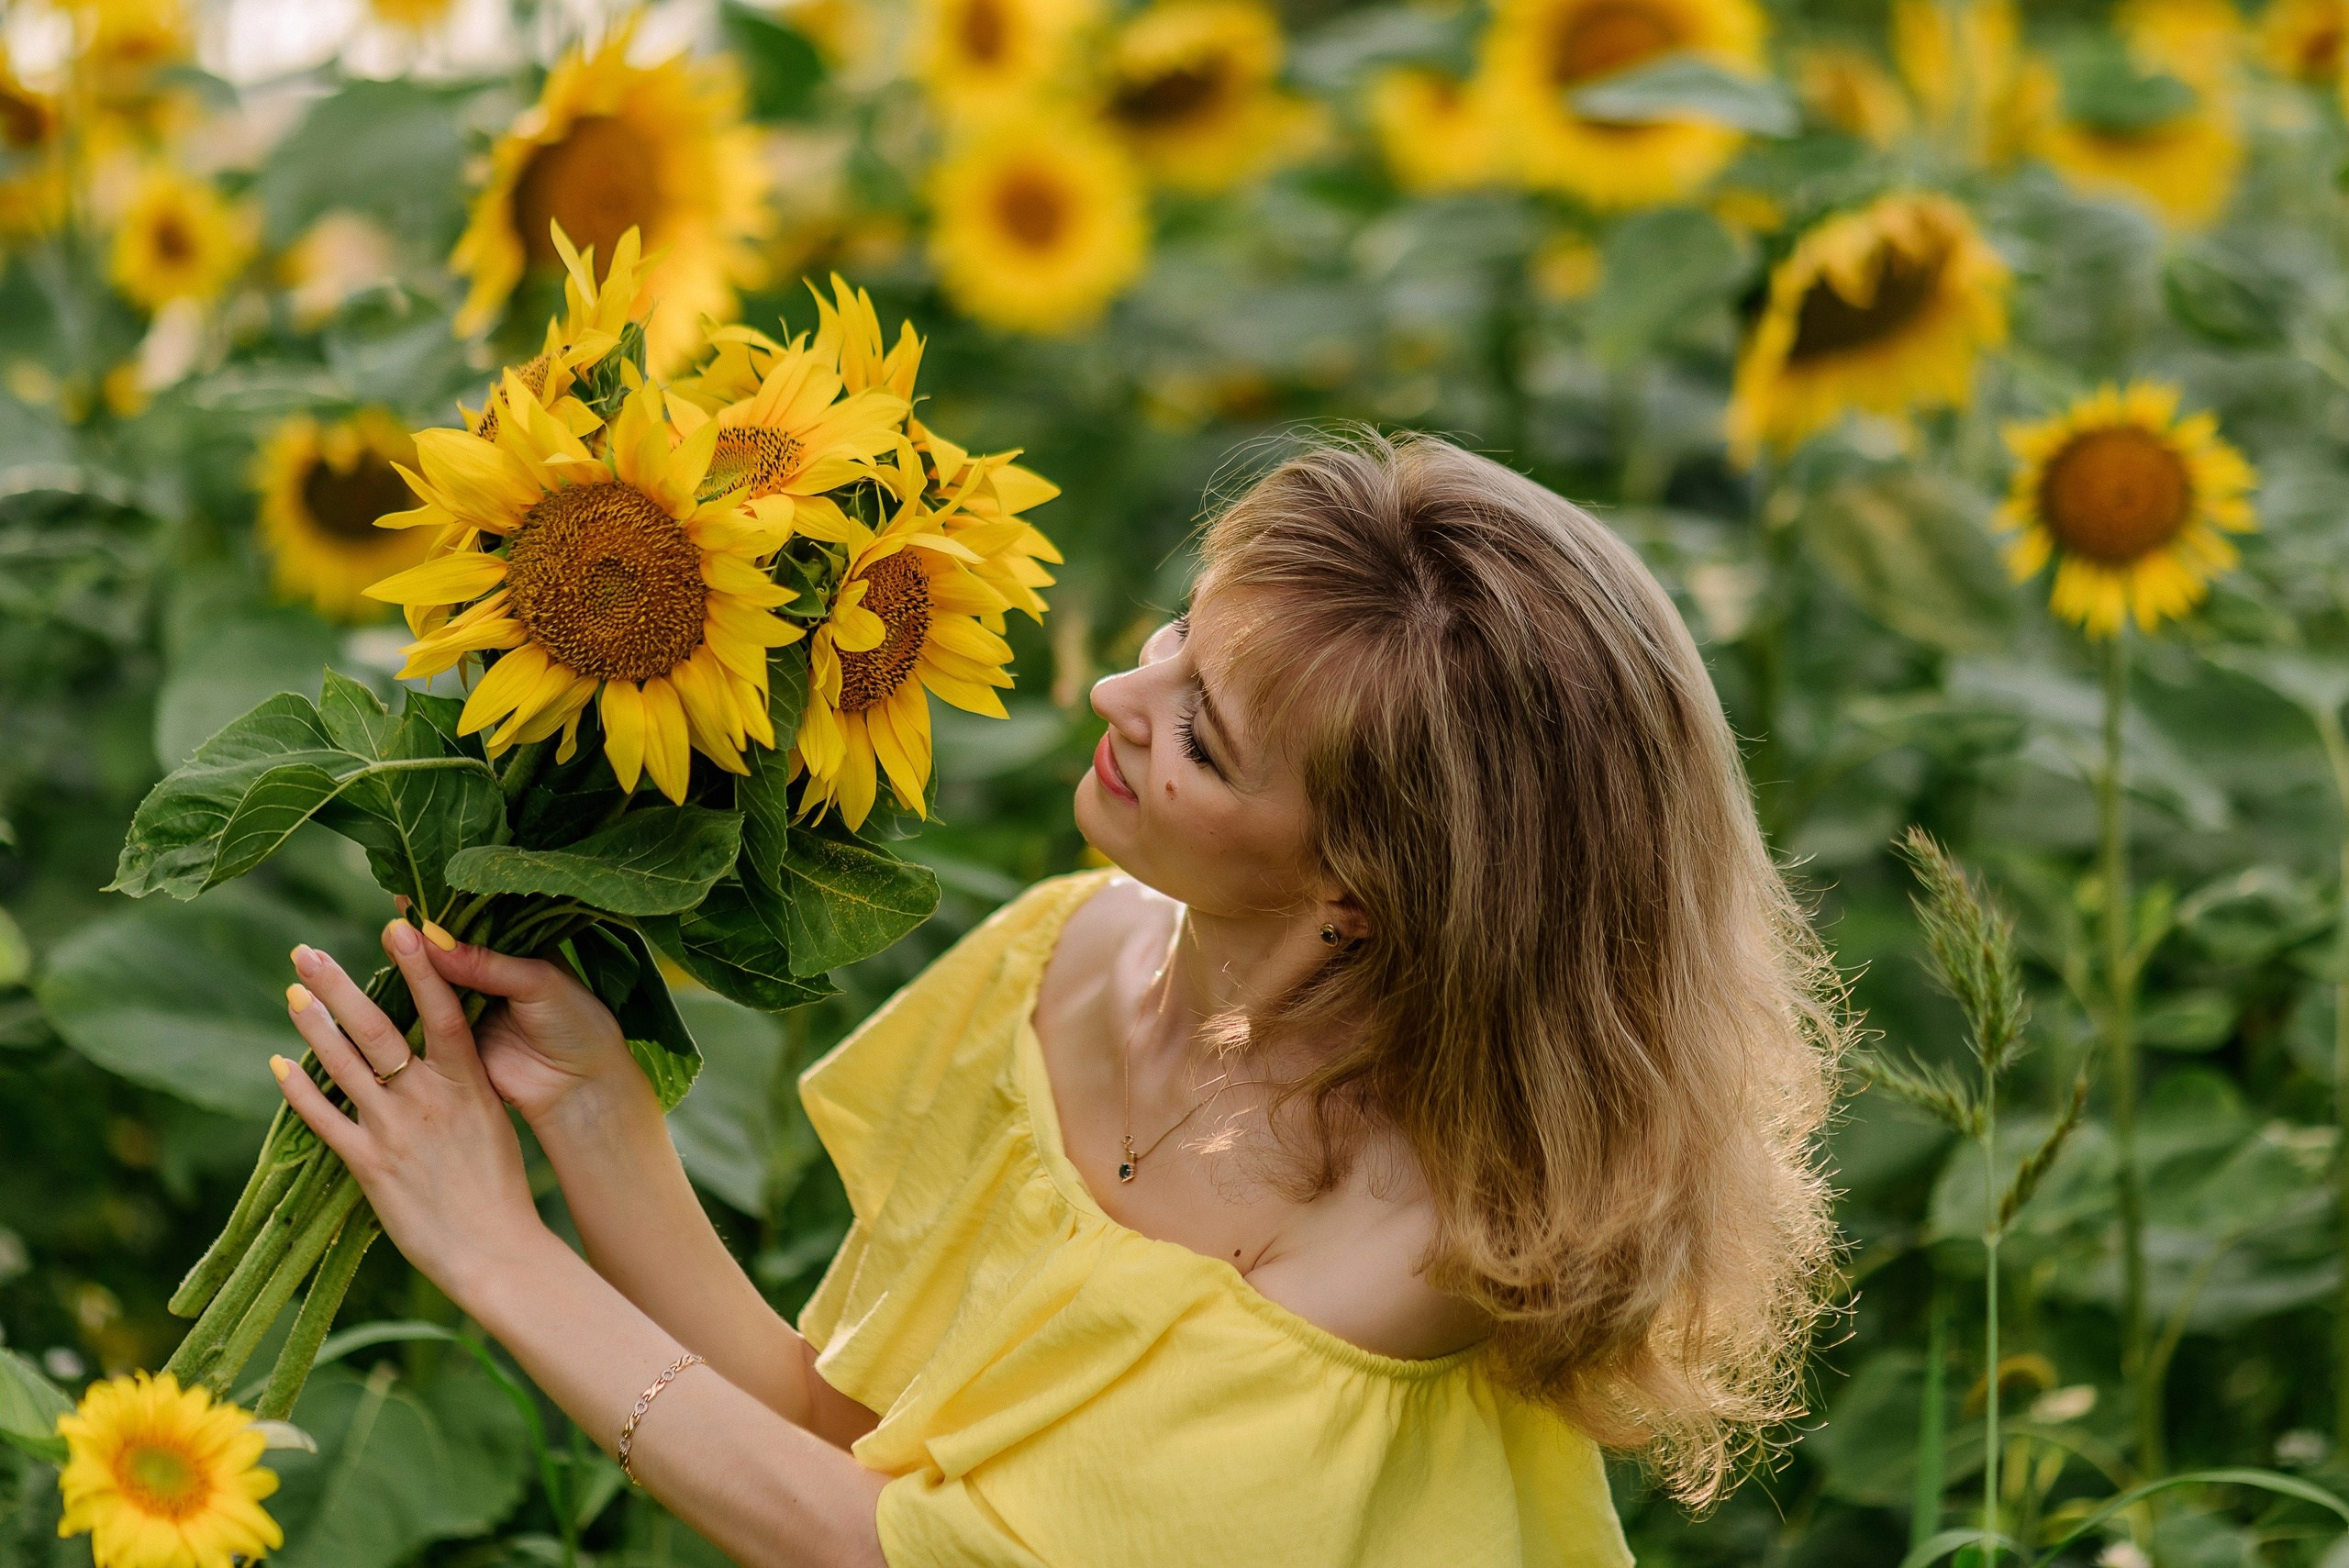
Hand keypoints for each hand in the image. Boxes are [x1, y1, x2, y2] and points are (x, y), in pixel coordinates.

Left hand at [276, 923, 548, 1307]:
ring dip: (314, 1026)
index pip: (441, 1009)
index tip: (397, 926)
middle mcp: (429, 1098)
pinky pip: (325, 1121)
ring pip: (345, 1066)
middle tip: (305, 951)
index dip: (418, 966)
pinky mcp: (370, 1167)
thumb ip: (461, 1082)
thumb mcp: (492, 1120)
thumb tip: (439, 1048)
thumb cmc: (500, 1189)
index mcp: (468, 1082)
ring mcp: (396, 1131)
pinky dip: (299, 1092)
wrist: (498, 1252)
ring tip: (292, 992)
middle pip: (378, 1029)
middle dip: (338, 986)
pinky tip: (279, 1067)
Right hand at [392, 902, 645, 1127]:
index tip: (417, 894)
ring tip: (389, 938)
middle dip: (422, 935)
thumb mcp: (538, 983)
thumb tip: (432, 939)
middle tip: (396, 918)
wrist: (579, 1086)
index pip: (477, 924)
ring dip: (411, 965)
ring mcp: (470, 1006)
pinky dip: (408, 1004)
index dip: (449, 910)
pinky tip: (386, 983)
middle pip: (448, 951)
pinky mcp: (455, 1039)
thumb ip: (488, 965)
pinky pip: (425, 1018)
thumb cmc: (575, 1024)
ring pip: (432, 982)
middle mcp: (489, 975)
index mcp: (516, 951)